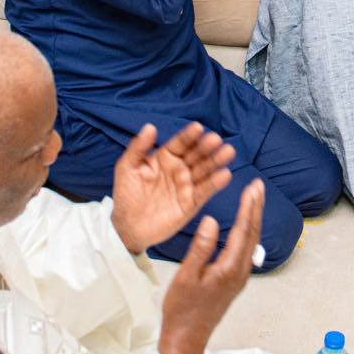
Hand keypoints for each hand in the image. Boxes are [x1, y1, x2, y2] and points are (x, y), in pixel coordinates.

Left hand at [109, 122, 235, 254]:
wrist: (127, 226)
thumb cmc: (126, 194)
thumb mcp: (127, 168)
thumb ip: (137, 148)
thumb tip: (150, 127)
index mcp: (165, 157)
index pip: (180, 144)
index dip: (189, 136)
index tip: (198, 127)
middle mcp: (179, 169)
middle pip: (196, 155)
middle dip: (206, 147)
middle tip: (216, 139)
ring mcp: (187, 185)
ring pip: (204, 171)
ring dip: (216, 161)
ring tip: (228, 152)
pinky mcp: (191, 203)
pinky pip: (204, 192)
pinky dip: (214, 184)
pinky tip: (224, 175)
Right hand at [157, 178, 263, 353]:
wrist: (186, 339)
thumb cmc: (182, 309)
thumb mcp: (186, 276)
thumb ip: (200, 248)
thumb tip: (213, 221)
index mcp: (228, 269)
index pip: (242, 231)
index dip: (248, 207)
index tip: (253, 188)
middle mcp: (240, 272)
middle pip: (252, 234)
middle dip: (256, 208)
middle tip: (259, 186)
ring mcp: (239, 278)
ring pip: (251, 242)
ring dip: (253, 219)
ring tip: (254, 200)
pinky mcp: (234, 282)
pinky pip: (246, 251)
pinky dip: (248, 233)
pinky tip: (244, 227)